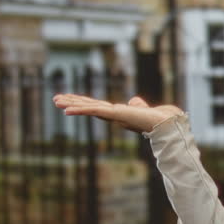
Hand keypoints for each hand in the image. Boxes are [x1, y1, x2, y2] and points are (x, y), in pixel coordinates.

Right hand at [53, 94, 183, 132]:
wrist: (167, 124)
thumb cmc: (158, 118)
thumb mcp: (142, 108)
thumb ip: (137, 105)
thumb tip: (134, 102)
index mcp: (117, 113)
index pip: (96, 106)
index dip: (83, 102)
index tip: (70, 100)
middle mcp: (113, 115)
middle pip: (89, 106)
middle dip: (73, 103)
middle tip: (56, 100)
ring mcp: (113, 115)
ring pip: (88, 108)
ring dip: (72, 104)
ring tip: (56, 101)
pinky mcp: (115, 114)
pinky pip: (94, 110)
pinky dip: (81, 109)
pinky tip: (67, 110)